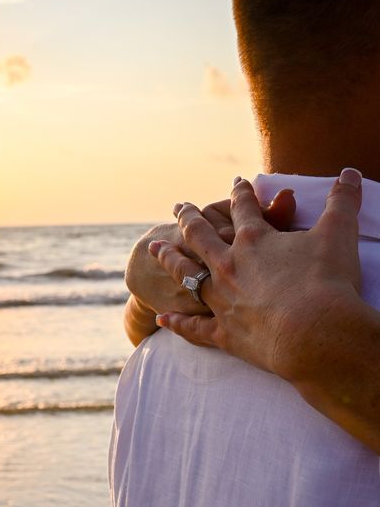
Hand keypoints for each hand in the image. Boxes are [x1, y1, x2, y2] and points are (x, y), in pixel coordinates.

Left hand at [151, 172, 361, 376]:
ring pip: (186, 274)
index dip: (241, 192)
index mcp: (254, 240)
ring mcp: (221, 300)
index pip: (244, 208)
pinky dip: (177, 324)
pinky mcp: (223, 333)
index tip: (236, 181)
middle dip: (189, 218)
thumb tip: (352, 172)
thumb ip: (343, 202)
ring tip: (154, 247)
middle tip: (178, 206)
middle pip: (201, 236)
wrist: (315, 334)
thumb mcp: (339, 233)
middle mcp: (229, 266)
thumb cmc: (326, 282)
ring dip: (170, 259)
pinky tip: (160, 319)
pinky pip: (193, 328)